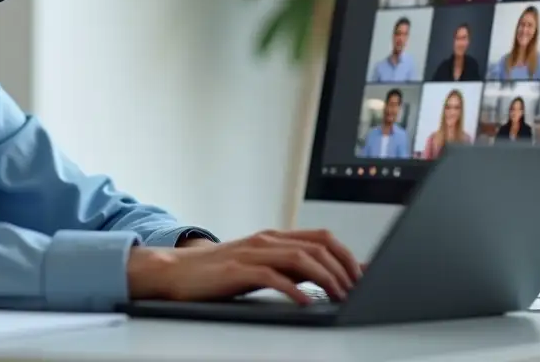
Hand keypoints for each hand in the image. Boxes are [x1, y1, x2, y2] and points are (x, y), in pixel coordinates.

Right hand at [126, 229, 362, 304]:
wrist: (176, 272)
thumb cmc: (218, 272)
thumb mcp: (259, 265)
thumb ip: (288, 267)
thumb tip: (325, 278)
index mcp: (274, 237)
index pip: (322, 236)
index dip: (346, 255)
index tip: (362, 276)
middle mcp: (266, 240)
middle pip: (317, 245)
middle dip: (343, 268)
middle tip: (356, 291)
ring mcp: (252, 253)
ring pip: (300, 258)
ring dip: (325, 278)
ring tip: (338, 297)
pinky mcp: (238, 270)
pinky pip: (273, 277)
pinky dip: (294, 290)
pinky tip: (306, 303)